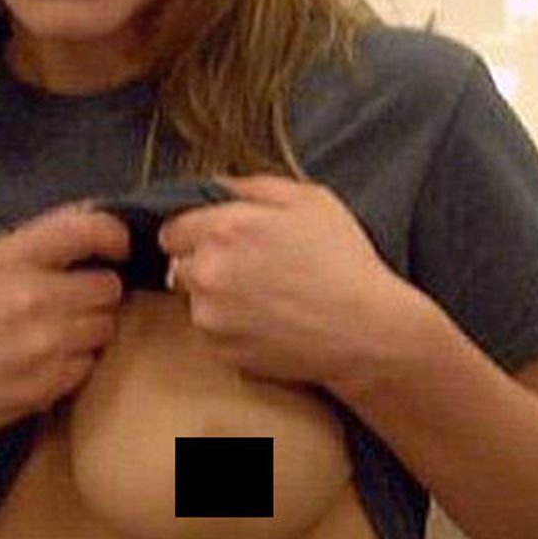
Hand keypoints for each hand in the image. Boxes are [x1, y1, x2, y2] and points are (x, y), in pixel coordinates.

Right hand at [0, 206, 128, 455]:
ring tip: (53, 334)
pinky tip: (44, 362)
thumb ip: (39, 242)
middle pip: (109, 286)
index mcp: (7, 260)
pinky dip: (76, 363)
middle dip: (97, 293)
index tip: (116, 248)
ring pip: (106, 326)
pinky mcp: (46, 384)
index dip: (112, 235)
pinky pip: (90, 364)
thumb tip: (98, 215)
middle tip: (71, 302)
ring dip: (90, 329)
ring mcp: (40, 345)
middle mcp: (28, 298)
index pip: (85, 229)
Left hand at [158, 175, 428, 391]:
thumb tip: (220, 187)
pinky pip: (215, 334)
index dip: (198, 231)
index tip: (222, 239)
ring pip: (197, 302)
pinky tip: (271, 320)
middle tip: (252, 267)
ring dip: (219, 297)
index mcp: (224, 230)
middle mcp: (207, 274)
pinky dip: (234, 328)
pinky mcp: (223, 352)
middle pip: (179, 266)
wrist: (365, 329)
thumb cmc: (343, 261)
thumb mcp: (311, 200)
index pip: (171, 229)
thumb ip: (255, 186)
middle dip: (207, 263)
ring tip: (267, 296)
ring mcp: (212, 318)